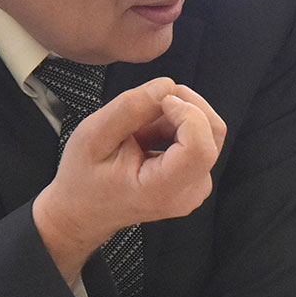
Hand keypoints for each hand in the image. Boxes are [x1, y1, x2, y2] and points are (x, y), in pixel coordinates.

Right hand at [32, 77, 225, 281]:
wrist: (84, 211)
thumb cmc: (83, 179)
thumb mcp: (93, 136)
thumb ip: (130, 109)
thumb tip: (166, 86)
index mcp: (161, 190)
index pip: (200, 147)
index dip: (187, 113)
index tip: (161, 100)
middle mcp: (188, 192)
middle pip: (212, 132)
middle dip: (184, 105)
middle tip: (148, 102)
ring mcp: (197, 187)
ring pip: (208, 131)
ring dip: (178, 115)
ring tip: (141, 125)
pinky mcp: (197, 177)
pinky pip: (201, 138)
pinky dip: (177, 125)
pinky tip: (149, 133)